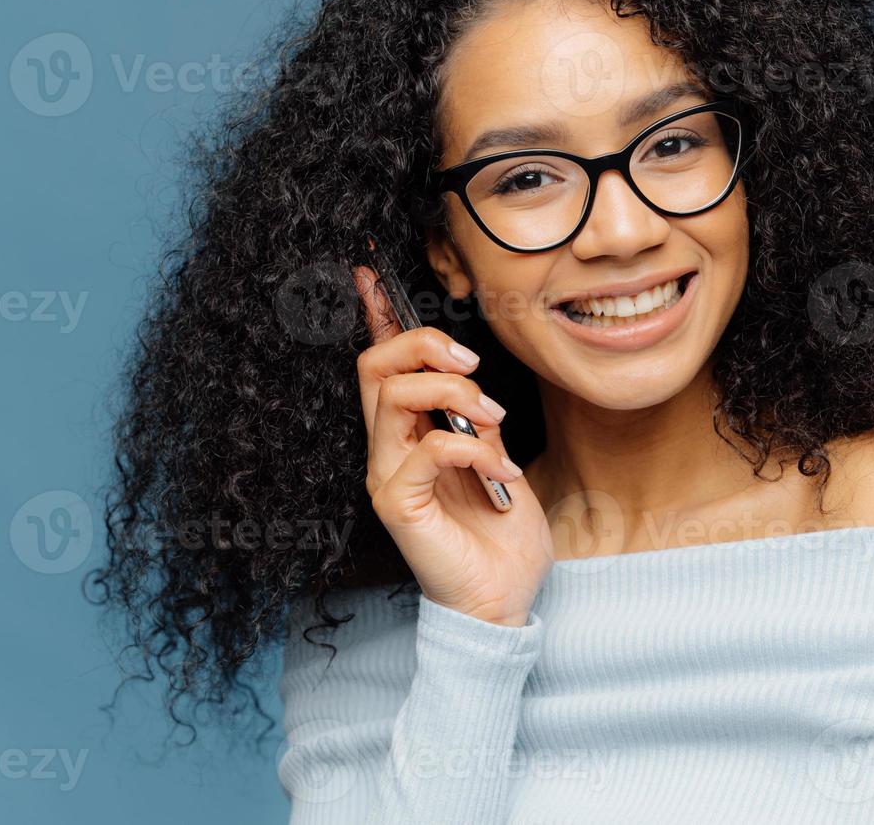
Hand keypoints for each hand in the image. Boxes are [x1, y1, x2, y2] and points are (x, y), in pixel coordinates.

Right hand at [353, 265, 552, 627]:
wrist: (503, 598)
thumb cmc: (500, 534)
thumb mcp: (496, 456)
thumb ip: (475, 417)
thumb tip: (470, 378)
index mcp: (407, 432)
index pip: (381, 364)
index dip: (375, 317)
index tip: (370, 275)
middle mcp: (387, 449)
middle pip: (375, 365)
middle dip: (425, 345)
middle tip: (473, 366)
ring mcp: (387, 475)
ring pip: (394, 395)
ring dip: (455, 393)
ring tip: (497, 421)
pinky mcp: (398, 503)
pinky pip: (427, 447)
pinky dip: (472, 446)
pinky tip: (501, 470)